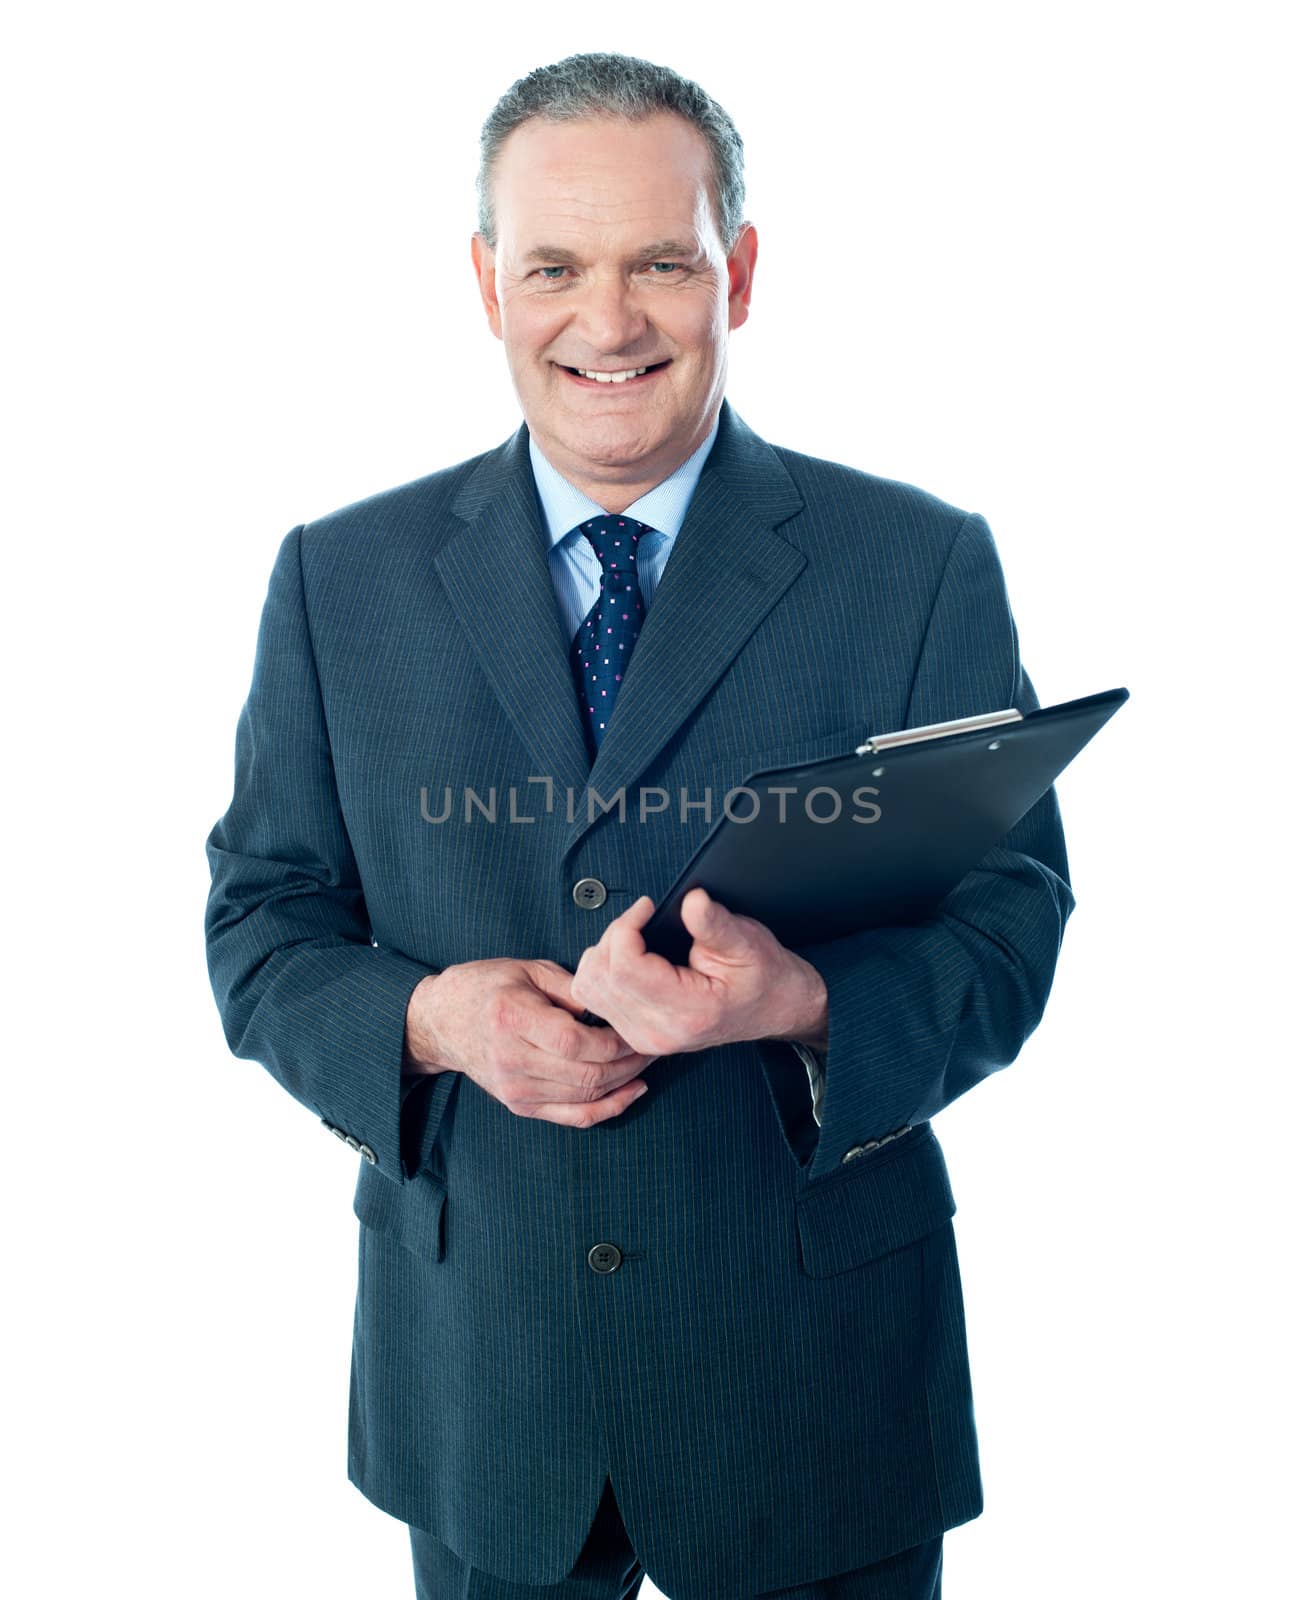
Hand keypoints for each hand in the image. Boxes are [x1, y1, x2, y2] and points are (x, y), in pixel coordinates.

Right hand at [403, 959, 658, 1127]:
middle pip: (586, 1075)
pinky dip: (608, 1108)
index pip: (576, 1042)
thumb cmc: (486, 986)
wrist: (440, 1021)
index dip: (615, 1040)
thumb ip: (573, 987)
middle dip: (629, 1062)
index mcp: (512, 1018)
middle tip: (653, 1044)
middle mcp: (511, 1060)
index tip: (636, 1027)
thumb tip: (616, 1003)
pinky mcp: (520, 1106)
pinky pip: (573, 1117)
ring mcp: (514, 1089)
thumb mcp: (528, 970)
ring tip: (646, 1060)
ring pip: (585, 1098)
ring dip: (624, 1082)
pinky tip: (631, 1091)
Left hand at [568, 888, 827, 1057]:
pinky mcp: (635, 1035)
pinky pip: (593, 1000)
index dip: (626, 926)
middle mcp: (658, 1033)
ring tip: (633, 937)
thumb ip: (714, 923)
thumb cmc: (765, 977)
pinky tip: (625, 958)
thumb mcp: (747, 942)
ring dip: (602, 954)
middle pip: (599, 977)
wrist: (776, 1008)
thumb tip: (691, 901)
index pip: (624, 967)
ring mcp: (644, 1038)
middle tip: (640, 919)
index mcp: (687, 1012)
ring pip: (588, 989)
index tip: (646, 907)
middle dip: (612, 936)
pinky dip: (601, 972)